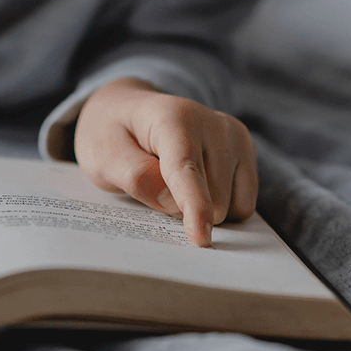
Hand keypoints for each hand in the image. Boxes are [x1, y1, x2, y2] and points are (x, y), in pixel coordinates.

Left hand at [74, 78, 256, 247]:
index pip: (187, 170)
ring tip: (176, 183)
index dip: (195, 207)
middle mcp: (213, 123)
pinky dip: (223, 207)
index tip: (201, 238)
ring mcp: (235, 136)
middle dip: (186, 211)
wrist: (130, 112)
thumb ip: (135, 177)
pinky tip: (199, 186)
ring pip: (233, 206)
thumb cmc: (115, 136)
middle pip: (214, 198)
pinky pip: (244, 204)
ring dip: (204, 209)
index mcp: (174, 118)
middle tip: (157, 189)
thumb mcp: (103, 157)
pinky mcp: (247, 150)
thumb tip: (175, 205)